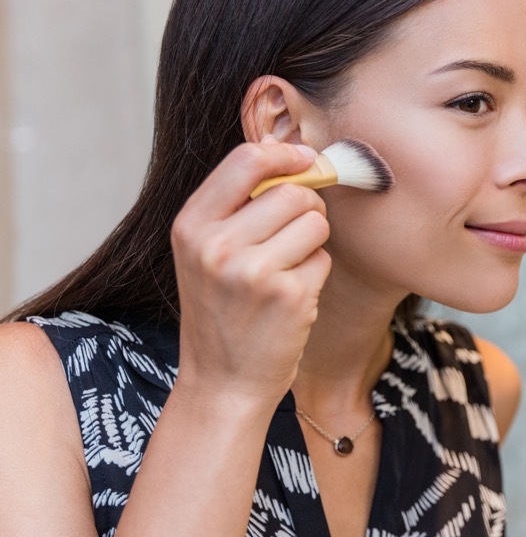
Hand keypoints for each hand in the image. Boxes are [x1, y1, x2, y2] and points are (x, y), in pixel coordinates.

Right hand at [171, 138, 331, 410]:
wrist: (223, 382)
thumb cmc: (222, 312)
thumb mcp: (206, 253)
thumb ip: (237, 206)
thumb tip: (296, 157)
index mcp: (190, 225)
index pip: (246, 160)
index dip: (286, 154)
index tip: (305, 159)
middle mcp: (216, 245)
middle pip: (293, 191)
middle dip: (307, 208)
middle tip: (294, 236)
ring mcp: (252, 271)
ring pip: (315, 222)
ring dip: (313, 242)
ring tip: (287, 270)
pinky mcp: (288, 295)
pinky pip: (323, 259)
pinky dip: (315, 274)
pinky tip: (291, 299)